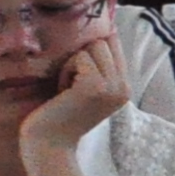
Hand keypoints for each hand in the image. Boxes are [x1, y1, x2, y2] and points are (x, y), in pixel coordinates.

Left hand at [19, 24, 132, 164]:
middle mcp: (124, 86)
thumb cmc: (59, 115)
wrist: (49, 145)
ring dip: (73, 63)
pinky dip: (65, 71)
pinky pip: (78, 58)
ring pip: (93, 47)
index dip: (95, 44)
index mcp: (125, 87)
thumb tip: (98, 30)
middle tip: (71, 82)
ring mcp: (112, 86)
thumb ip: (98, 67)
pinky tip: (62, 92)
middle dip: (82, 55)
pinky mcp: (95, 86)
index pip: (115, 44)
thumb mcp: (86, 89)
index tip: (79, 59)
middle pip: (105, 41)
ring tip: (67, 87)